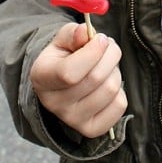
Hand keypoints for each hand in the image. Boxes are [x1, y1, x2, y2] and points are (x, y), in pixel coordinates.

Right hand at [30, 23, 126, 137]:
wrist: (62, 84)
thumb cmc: (64, 56)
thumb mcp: (63, 40)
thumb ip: (73, 33)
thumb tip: (85, 33)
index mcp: (42, 78)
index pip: (70, 72)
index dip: (92, 53)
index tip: (101, 39)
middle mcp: (54, 104)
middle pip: (95, 79)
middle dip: (110, 55)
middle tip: (108, 45)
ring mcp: (73, 120)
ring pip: (110, 90)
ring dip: (115, 70)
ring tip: (106, 64)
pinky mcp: (92, 129)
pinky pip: (119, 105)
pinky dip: (119, 90)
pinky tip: (107, 82)